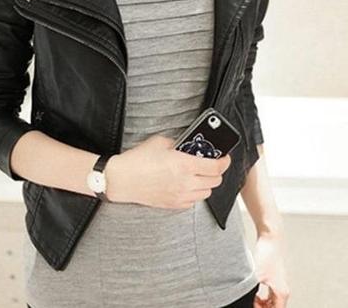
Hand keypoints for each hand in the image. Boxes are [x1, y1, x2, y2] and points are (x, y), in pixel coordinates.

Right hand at [104, 134, 230, 208]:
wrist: (122, 179)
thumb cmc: (138, 160)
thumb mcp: (160, 142)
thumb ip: (178, 144)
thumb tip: (188, 145)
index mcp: (184, 165)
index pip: (216, 167)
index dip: (225, 161)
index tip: (224, 157)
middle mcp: (186, 182)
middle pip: (215, 181)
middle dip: (216, 171)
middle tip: (211, 164)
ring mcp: (180, 195)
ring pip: (206, 193)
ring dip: (207, 183)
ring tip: (199, 175)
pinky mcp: (173, 204)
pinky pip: (194, 201)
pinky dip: (195, 193)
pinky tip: (187, 185)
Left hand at [253, 232, 290, 306]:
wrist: (270, 238)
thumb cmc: (267, 254)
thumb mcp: (256, 275)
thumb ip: (251, 290)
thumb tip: (244, 297)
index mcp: (281, 293)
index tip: (253, 306)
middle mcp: (283, 289)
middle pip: (273, 307)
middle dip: (262, 307)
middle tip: (251, 302)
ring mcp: (279, 283)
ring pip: (271, 301)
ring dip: (262, 303)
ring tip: (252, 298)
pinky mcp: (274, 277)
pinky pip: (269, 293)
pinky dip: (262, 296)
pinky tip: (253, 291)